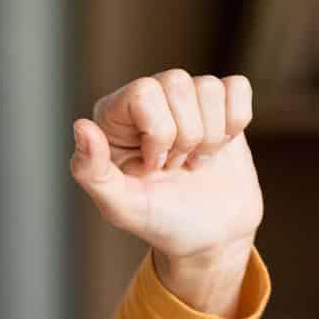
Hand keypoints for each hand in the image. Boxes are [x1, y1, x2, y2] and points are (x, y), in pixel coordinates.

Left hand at [72, 70, 262, 269]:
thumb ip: (91, 170)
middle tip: (175, 166)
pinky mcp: (221, 104)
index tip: (153, 166)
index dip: (158, 132)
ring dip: (209, 136)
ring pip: (208, 87)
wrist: (207, 235)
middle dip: (185, 136)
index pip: (143, 92)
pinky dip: (235, 123)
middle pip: (177, 82)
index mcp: (113, 117)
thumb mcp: (118, 205)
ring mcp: (185, 99)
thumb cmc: (158, 219)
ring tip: (193, 161)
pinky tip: (219, 147)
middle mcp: (147, 99)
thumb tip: (81, 125)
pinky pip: (237, 86)